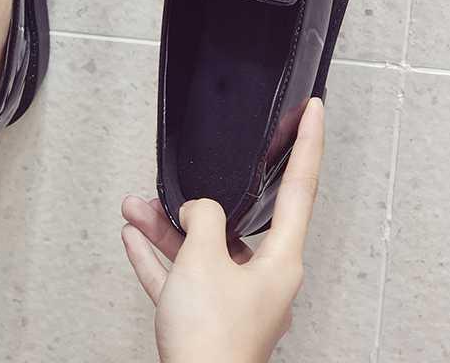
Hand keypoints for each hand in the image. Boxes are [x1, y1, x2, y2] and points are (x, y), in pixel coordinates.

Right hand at [121, 97, 324, 362]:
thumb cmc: (212, 339)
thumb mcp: (206, 260)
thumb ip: (204, 220)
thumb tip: (199, 210)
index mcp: (280, 260)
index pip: (301, 188)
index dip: (309, 145)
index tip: (315, 112)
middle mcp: (261, 276)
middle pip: (233, 221)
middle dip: (198, 197)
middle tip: (181, 174)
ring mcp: (232, 298)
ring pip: (200, 249)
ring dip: (165, 227)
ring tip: (134, 206)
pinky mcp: (206, 316)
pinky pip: (181, 276)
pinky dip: (159, 257)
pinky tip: (134, 238)